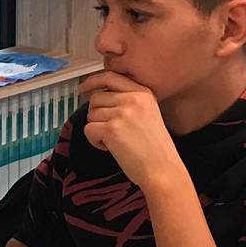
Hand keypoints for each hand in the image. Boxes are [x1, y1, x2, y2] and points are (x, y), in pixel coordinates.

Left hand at [79, 72, 181, 191]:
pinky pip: (88, 129)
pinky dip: (94, 141)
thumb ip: (128, 101)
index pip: (110, 76)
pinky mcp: (112, 129)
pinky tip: (109, 148)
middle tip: (109, 131)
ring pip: (90, 114)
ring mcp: (122, 113)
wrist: (163, 170)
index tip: (83, 89)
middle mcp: (132, 99)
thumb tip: (98, 97)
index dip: (92, 81)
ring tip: (114, 141)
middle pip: (96, 98)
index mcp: (143, 93)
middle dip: (96, 115)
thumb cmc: (154, 148)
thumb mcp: (148, 113)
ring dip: (97, 129)